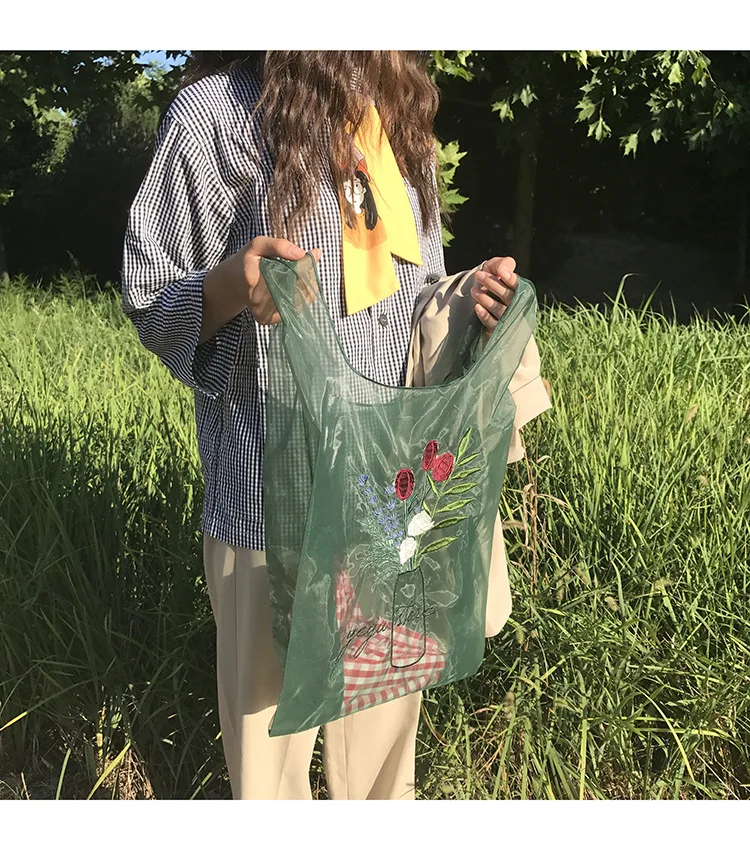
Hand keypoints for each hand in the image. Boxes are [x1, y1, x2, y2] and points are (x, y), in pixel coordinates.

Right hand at [201, 237, 321, 341]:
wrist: (232, 283)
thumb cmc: (246, 262)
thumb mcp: (257, 246)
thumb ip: (279, 246)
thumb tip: (302, 254)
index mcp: (252, 279)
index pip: (289, 275)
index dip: (305, 266)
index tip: (313, 254)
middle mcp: (257, 301)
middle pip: (297, 290)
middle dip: (308, 275)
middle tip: (309, 263)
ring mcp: (263, 313)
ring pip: (299, 301)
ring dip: (306, 286)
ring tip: (302, 272)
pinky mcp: (268, 320)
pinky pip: (294, 308)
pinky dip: (301, 297)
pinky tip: (295, 286)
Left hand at [470, 256, 518, 333]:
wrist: (486, 302)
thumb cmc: (494, 284)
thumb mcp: (499, 269)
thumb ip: (504, 264)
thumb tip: (503, 270)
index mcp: (522, 292)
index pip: (519, 286)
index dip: (512, 279)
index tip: (502, 272)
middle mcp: (517, 306)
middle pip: (508, 296)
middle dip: (493, 284)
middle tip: (479, 275)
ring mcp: (508, 319)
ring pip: (499, 310)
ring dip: (485, 299)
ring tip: (474, 290)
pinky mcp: (498, 330)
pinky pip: (492, 323)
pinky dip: (485, 315)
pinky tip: (477, 307)